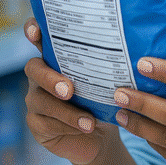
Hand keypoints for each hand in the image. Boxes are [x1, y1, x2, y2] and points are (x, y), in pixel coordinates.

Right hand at [22, 17, 112, 164]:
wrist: (100, 134)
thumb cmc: (103, 100)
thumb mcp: (107, 81)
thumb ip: (108, 68)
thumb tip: (132, 56)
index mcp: (57, 58)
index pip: (39, 37)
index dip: (33, 29)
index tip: (35, 31)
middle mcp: (41, 74)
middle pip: (33, 68)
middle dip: (49, 78)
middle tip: (69, 90)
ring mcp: (35, 99)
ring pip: (40, 100)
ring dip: (66, 111)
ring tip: (89, 121)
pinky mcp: (36, 123)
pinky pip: (45, 123)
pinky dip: (68, 126)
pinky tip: (85, 128)